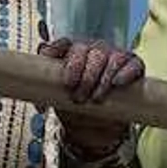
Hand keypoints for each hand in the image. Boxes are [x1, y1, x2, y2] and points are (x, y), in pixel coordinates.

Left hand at [37, 37, 144, 156]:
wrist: (99, 123)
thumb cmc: (76, 104)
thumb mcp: (57, 97)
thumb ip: (45, 88)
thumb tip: (32, 91)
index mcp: (72, 52)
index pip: (64, 44)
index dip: (60, 55)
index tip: (63, 79)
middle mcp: (93, 48)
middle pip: (89, 50)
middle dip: (84, 75)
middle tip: (78, 96)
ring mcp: (115, 55)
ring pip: (111, 58)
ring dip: (102, 79)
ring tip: (96, 99)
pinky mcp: (134, 65)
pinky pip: (132, 64)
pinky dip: (125, 73)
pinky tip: (117, 83)